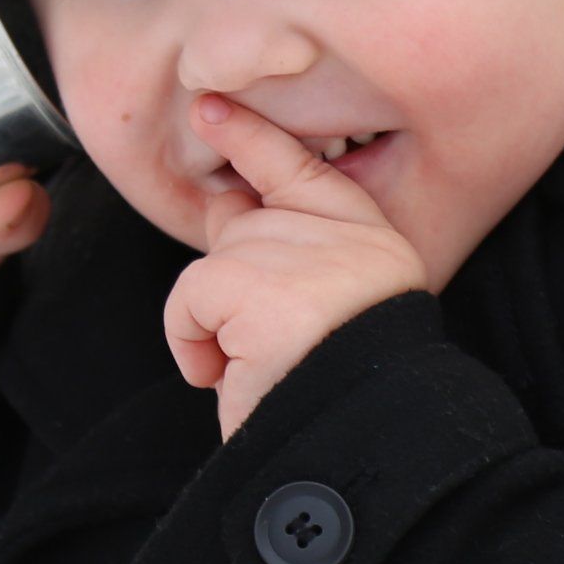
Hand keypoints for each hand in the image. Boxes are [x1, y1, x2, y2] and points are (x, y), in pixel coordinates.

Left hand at [163, 96, 426, 437]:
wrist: (355, 455)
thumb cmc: (333, 400)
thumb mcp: (324, 311)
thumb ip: (284, 249)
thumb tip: (225, 205)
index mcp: (373, 244)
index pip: (302, 169)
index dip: (250, 136)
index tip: (210, 108)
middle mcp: (349, 239)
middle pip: (242, 224)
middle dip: (227, 280)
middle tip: (261, 343)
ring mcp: (308, 258)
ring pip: (213, 263)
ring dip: (214, 325)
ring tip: (258, 367)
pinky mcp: (262, 288)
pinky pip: (190, 296)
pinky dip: (191, 339)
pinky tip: (226, 373)